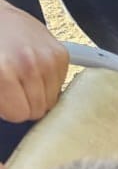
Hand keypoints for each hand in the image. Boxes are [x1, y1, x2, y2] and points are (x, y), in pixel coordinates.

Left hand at [0, 1, 67, 122]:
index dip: (11, 109)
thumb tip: (13, 112)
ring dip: (40, 92)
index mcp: (4, 72)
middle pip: (38, 109)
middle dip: (26, 102)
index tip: (8, 100)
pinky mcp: (61, 54)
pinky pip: (61, 84)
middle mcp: (29, 65)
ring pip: (52, 100)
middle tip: (16, 87)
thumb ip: (2, 99)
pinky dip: (50, 80)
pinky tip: (37, 68)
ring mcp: (48, 59)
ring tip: (25, 76)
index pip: (19, 114)